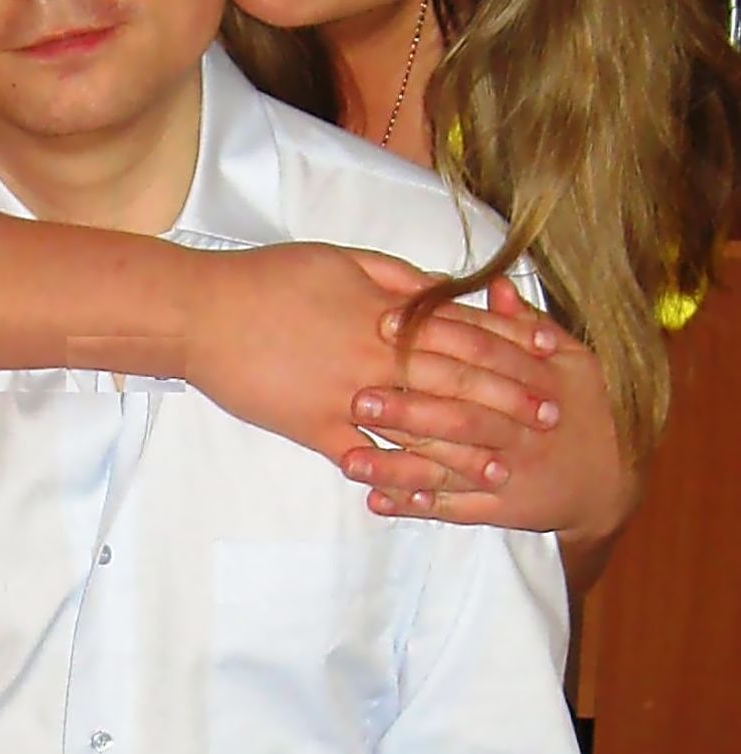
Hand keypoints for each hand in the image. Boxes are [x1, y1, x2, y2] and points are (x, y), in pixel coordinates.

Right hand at [184, 246, 557, 472]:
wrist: (204, 313)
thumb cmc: (269, 277)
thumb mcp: (342, 259)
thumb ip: (398, 278)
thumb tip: (444, 289)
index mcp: (387, 312)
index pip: (464, 329)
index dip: (511, 345)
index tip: (549, 359)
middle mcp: (376, 356)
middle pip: (456, 381)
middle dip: (507, 401)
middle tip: (549, 420)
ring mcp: (346, 396)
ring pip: (417, 427)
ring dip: (464, 450)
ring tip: (501, 469)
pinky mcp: (314, 428)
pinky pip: (362, 455)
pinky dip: (392, 475)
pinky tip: (422, 495)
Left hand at [341, 281, 641, 583]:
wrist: (615, 479)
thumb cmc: (589, 407)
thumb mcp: (573, 360)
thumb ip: (528, 325)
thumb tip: (495, 283)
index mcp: (537, 383)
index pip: (481, 355)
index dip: (434, 338)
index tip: (384, 325)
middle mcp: (521, 429)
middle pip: (459, 416)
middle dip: (407, 408)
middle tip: (357, 397)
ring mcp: (511, 473)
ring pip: (449, 468)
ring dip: (398, 466)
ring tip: (349, 459)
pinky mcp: (503, 510)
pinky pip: (457, 510)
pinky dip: (419, 507)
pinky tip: (378, 501)